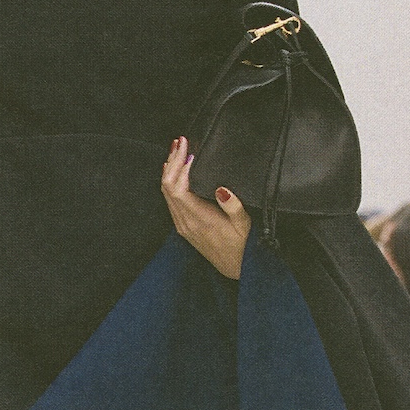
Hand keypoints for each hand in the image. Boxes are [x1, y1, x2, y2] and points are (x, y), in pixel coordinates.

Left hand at [161, 137, 251, 279]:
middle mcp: (185, 221)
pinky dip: (169, 180)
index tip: (188, 149)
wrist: (234, 267)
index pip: (178, 188)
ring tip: (176, 149)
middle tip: (180, 142)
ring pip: (165, 191)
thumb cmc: (241, 245)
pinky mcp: (182, 225)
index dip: (179, 166)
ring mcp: (181, 224)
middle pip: (167, 186)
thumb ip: (233, 206)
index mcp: (199, 218)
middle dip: (172, 161)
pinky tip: (173, 169)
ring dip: (169, 168)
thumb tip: (222, 189)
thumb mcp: (244, 224)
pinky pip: (169, 199)